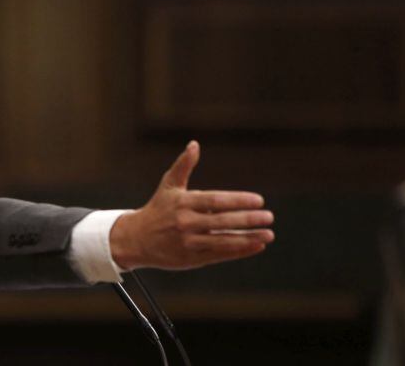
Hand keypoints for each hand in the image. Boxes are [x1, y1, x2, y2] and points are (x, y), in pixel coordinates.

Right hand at [109, 141, 273, 270]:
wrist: (135, 239)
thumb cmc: (157, 209)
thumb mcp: (169, 186)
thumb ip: (184, 166)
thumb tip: (194, 144)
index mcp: (183, 202)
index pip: (215, 201)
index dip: (237, 200)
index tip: (258, 200)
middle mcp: (186, 222)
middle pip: (221, 221)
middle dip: (247, 219)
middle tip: (268, 216)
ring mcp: (188, 242)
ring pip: (223, 240)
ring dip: (248, 238)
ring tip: (268, 234)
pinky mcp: (190, 258)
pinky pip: (219, 254)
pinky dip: (239, 251)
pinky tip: (256, 245)